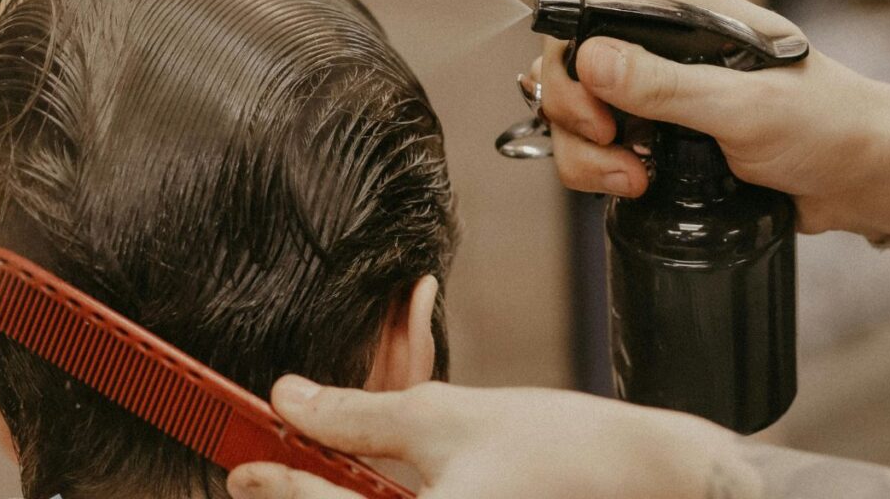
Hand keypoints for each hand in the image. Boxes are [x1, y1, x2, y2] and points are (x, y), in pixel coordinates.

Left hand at [226, 376, 761, 498]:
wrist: (648, 476)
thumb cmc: (562, 450)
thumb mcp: (443, 415)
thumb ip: (357, 413)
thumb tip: (292, 400)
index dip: (277, 484)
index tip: (241, 467)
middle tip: (271, 472)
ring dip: (344, 498)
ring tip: (327, 466)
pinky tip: (382, 479)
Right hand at [535, 0, 889, 237]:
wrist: (854, 176)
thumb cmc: (824, 127)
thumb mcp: (744, 108)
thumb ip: (666, 86)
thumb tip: (591, 59)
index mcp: (680, 3)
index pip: (587, 21)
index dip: (575, 74)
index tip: (600, 119)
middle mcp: (657, 37)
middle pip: (567, 70)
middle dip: (579, 122)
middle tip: (616, 151)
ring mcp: (649, 83)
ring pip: (571, 113)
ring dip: (588, 156)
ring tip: (635, 178)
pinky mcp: (647, 123)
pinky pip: (590, 142)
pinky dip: (598, 169)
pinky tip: (637, 181)